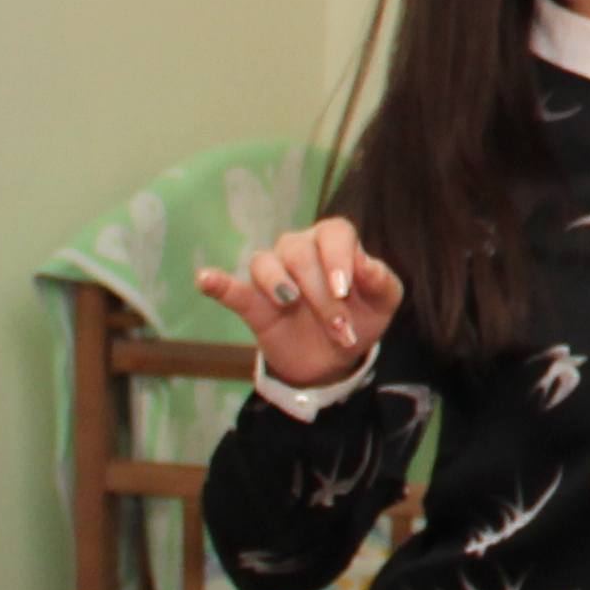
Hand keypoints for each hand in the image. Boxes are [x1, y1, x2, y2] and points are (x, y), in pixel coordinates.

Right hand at [195, 214, 406, 389]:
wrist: (335, 358)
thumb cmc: (361, 317)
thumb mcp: (384, 304)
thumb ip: (382, 281)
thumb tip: (367, 264)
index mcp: (335, 242)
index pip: (334, 232)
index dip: (338, 257)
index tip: (343, 289)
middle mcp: (300, 249)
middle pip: (301, 254)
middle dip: (321, 294)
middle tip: (339, 329)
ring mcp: (274, 274)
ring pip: (266, 262)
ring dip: (281, 287)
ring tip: (291, 304)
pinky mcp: (252, 301)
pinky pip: (231, 287)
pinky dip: (218, 282)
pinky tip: (206, 279)